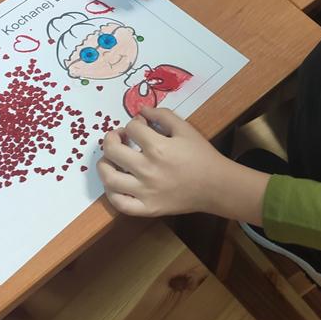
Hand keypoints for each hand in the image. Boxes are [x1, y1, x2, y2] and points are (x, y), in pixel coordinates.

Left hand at [98, 106, 270, 221]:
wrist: (216, 186)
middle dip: (111, 138)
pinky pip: (120, 204)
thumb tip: (141, 110)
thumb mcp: (185, 129)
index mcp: (158, 148)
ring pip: (109, 179)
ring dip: (104, 165)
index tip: (140, 125)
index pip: (132, 128)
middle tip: (118, 137)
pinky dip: (111, 194)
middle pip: (112, 150)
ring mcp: (145, 192)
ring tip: (109, 160)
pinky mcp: (147, 208)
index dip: (134, 122)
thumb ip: (163, 115)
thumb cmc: (202, 156)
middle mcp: (147, 170)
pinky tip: (115, 184)